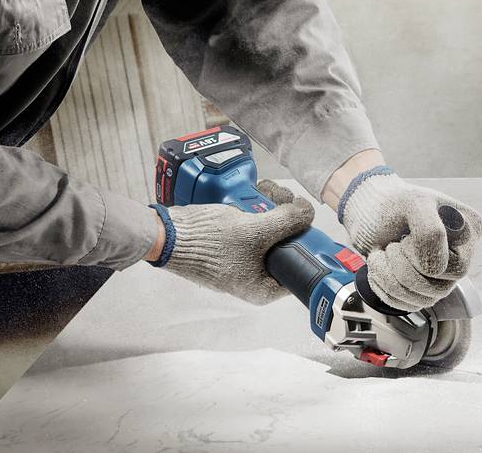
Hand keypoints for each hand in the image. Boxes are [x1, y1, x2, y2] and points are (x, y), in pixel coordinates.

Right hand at [150, 180, 313, 304]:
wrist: (168, 234)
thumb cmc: (208, 244)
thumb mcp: (255, 232)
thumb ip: (287, 222)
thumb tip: (308, 213)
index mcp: (265, 288)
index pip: (302, 269)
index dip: (311, 246)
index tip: (313, 224)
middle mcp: (259, 276)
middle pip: (290, 243)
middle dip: (289, 217)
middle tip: (283, 201)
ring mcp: (248, 257)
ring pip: (275, 228)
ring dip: (274, 205)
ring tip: (265, 193)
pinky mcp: (239, 241)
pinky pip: (259, 222)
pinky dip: (259, 205)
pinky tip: (256, 193)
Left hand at [338, 171, 481, 312]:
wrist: (370, 212)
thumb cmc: (394, 203)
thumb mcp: (413, 204)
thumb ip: (430, 231)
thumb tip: (435, 268)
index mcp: (470, 230)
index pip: (455, 267)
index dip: (422, 255)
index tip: (406, 234)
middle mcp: (462, 255)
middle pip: (439, 289)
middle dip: (403, 270)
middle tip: (391, 246)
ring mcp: (444, 274)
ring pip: (423, 300)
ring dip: (390, 279)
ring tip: (381, 255)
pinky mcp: (424, 288)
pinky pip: (408, 305)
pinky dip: (385, 288)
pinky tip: (380, 267)